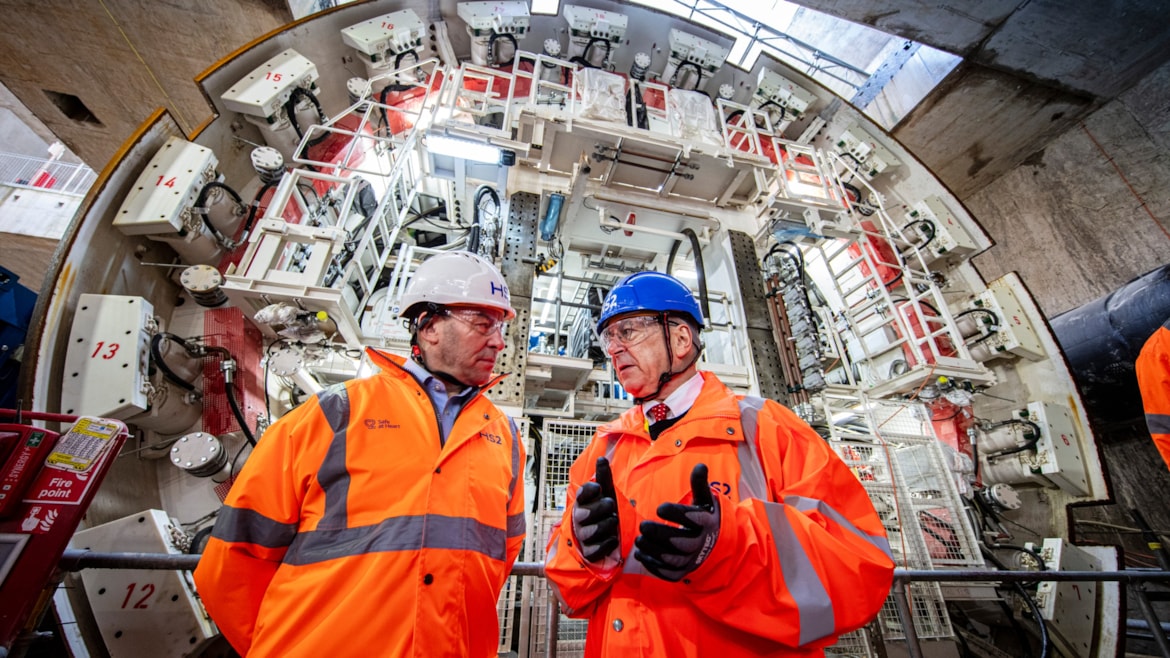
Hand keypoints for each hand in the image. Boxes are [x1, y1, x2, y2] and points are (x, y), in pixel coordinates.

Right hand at [572, 457, 619, 562]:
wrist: (605, 537)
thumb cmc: (604, 512)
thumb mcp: (607, 494)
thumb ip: (604, 478)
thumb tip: (602, 458)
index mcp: (582, 502)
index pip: (581, 494)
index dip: (589, 490)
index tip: (598, 487)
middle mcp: (579, 519)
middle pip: (585, 513)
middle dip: (601, 508)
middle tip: (611, 505)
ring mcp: (582, 536)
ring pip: (591, 531)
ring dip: (605, 525)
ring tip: (613, 521)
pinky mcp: (588, 553)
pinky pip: (596, 549)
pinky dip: (606, 543)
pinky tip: (613, 539)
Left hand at [634, 463, 719, 581]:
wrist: (715, 545)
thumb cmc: (705, 518)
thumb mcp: (704, 500)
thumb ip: (699, 484)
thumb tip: (700, 465)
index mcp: (706, 523)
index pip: (693, 519)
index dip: (676, 514)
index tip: (660, 508)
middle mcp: (700, 544)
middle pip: (680, 542)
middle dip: (660, 535)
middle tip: (643, 526)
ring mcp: (692, 560)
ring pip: (672, 559)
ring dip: (654, 550)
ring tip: (639, 540)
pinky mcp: (683, 572)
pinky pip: (668, 572)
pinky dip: (654, 566)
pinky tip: (641, 555)